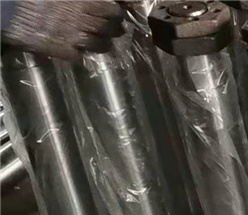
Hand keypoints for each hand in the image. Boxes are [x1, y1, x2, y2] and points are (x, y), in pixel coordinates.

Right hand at [1, 1, 123, 60]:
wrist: (11, 8)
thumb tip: (100, 0)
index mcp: (86, 1)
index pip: (113, 10)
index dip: (117, 13)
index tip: (117, 14)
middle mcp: (85, 19)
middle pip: (111, 29)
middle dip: (115, 30)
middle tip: (115, 30)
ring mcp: (75, 36)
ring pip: (101, 45)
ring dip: (104, 45)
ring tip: (103, 45)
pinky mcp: (63, 50)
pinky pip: (80, 57)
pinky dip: (82, 57)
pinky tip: (80, 54)